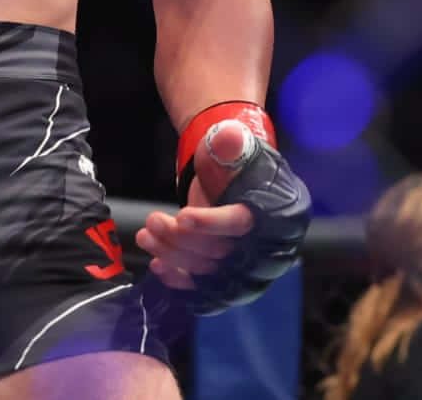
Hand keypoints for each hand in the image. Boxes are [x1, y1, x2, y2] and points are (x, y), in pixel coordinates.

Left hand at [138, 117, 310, 314]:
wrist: (234, 174)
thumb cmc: (236, 159)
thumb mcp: (234, 145)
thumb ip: (230, 144)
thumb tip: (229, 135)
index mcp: (277, 212)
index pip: (242, 223)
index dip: (212, 222)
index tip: (181, 215)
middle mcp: (266, 245)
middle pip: (221, 251)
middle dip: (182, 239)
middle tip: (151, 220)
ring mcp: (246, 264)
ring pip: (207, 270)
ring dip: (172, 255)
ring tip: (145, 235)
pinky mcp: (227, 275)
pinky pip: (203, 287)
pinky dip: (178, 279)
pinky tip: (157, 264)